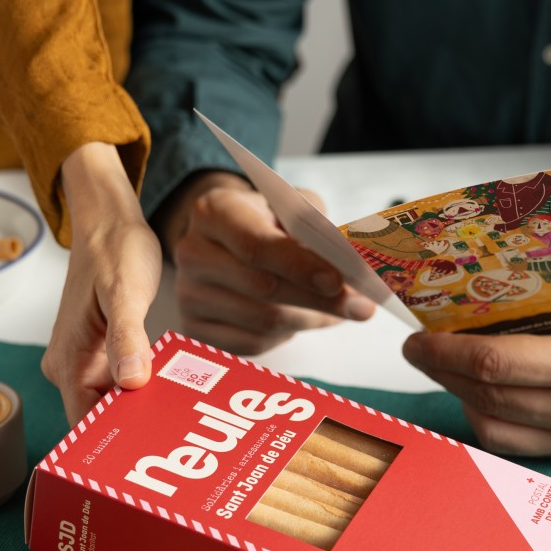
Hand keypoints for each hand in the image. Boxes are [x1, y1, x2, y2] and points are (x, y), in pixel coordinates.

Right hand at [42, 143, 160, 424]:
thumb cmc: (112, 250)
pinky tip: (173, 392)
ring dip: (143, 410)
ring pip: (114, 402)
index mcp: (67, 361)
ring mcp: (85, 361)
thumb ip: (127, 339)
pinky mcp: (103, 352)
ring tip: (181, 421)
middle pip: (100, 418)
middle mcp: (70, 367)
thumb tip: (131, 382)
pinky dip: (145, 388)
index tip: (150, 454)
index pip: (84, 423)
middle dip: (135, 431)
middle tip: (178, 441)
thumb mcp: (124, 294)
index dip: (113, 444)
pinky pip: (123, 382)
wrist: (109, 221)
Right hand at [157, 171, 374, 355]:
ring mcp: (189, 295)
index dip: (300, 266)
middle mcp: (192, 252)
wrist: (224, 243)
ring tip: (335, 311)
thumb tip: (346, 261)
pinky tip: (299, 319)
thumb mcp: (289, 206)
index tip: (338, 281)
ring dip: (310, 320)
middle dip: (319, 301)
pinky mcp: (195, 330)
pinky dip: (286, 335)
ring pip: (263, 321)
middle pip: (263, 288)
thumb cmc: (264, 223)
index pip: (256, 245)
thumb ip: (316, 225)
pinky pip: (252, 344)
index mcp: (214, 212)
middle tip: (360, 308)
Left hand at [401, 275, 550, 457]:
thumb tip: (472, 303)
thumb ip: (542, 308)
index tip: (419, 337)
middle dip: (443, 372)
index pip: (496, 363)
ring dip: (459, 396)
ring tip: (443, 369)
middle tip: (420, 349)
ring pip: (494, 426)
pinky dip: (487, 418)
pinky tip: (477, 393)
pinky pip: (517, 443)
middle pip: (488, 395)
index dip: (446, 352)